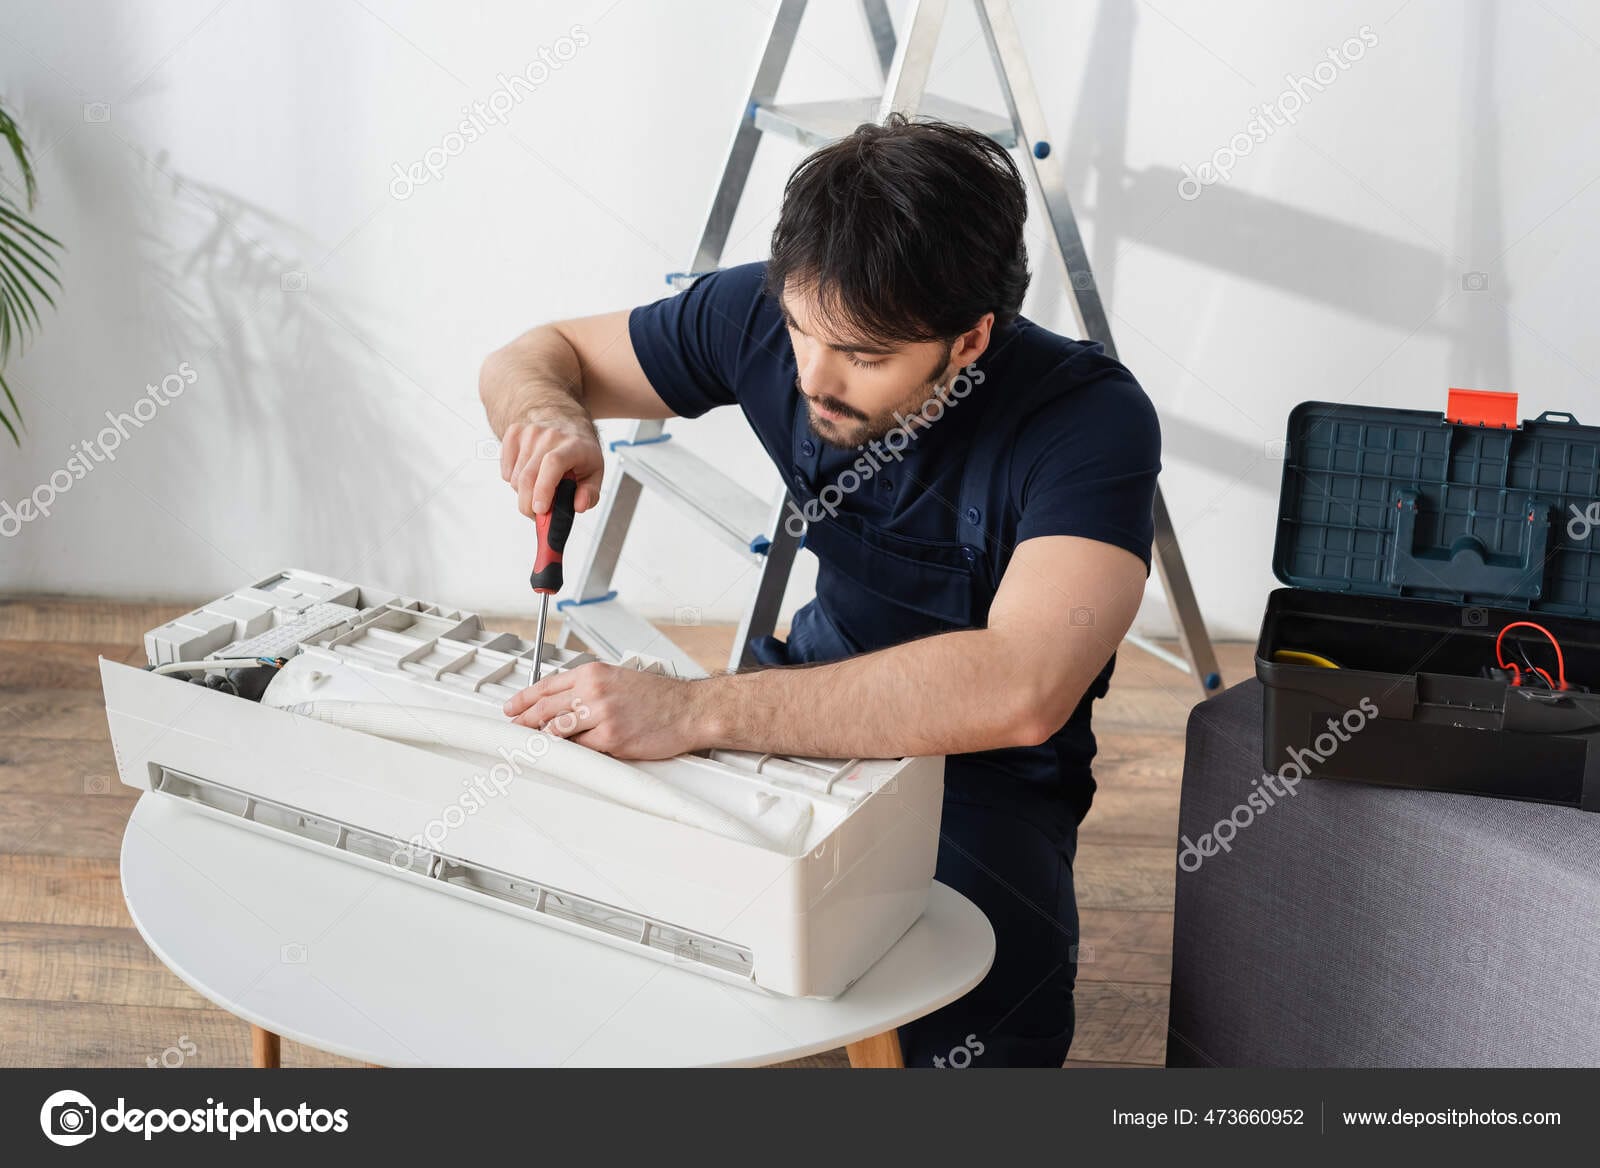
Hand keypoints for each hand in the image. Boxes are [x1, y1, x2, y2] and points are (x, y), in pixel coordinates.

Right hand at [499, 417, 604, 518]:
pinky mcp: (514, 434)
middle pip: (528, 476)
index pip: (553, 464)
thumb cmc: (580, 451)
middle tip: (538, 515)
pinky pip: (505, 470)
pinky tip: (529, 475)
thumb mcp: (595, 473)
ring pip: (515, 478)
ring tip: (539, 489)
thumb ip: (590, 494)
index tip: (540, 509)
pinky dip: (513, 481)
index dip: (544, 489)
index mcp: (574, 445)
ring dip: (524, 493)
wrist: (566, 422)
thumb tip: (579, 505)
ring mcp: (529, 433)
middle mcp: (550, 436)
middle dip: (529, 505)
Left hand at [503, 662, 713, 759]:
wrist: (689, 710)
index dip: (523, 699)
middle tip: (514, 729)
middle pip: (544, 709)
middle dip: (524, 722)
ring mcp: (601, 716)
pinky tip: (567, 755)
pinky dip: (572, 753)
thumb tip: (563, 704)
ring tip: (536, 746)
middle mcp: (593, 692)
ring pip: (557, 731)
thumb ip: (589, 688)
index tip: (512, 708)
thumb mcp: (619, 678)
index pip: (546, 685)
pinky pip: (580, 750)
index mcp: (593, 673)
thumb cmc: (660, 697)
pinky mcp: (611, 740)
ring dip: (544, 740)